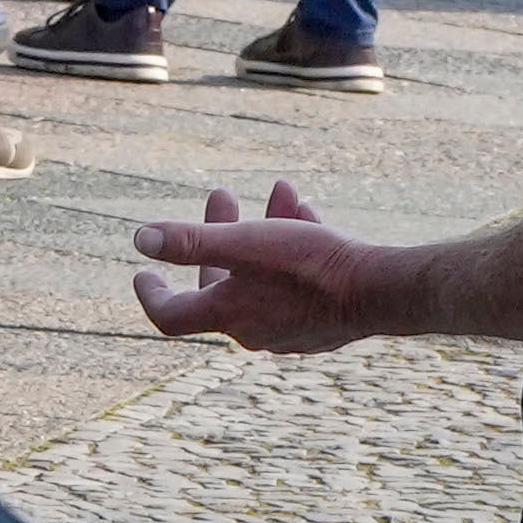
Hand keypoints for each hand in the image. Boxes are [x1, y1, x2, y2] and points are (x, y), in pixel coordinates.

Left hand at [128, 185, 389, 356]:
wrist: (382, 290)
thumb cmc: (312, 266)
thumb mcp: (245, 242)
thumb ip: (191, 241)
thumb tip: (140, 239)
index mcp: (228, 316)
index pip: (171, 316)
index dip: (152, 294)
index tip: (143, 273)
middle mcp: (255, 330)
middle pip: (220, 285)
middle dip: (216, 238)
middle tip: (222, 194)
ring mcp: (290, 330)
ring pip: (264, 276)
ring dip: (264, 230)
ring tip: (279, 192)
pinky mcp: (322, 323)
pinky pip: (296, 284)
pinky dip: (294, 246)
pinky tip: (306, 213)